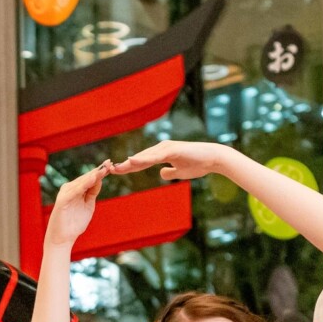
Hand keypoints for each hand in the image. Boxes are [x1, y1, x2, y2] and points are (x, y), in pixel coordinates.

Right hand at [44, 164, 110, 252]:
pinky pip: (75, 191)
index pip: (90, 178)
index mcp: (76, 190)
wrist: (63, 238)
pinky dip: (84, 184)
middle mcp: (70, 189)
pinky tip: (93, 178)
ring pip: (82, 182)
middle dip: (98, 170)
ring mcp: (65, 194)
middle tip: (110, 162)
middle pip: (86, 178)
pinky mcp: (62, 200)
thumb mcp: (88, 205)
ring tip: (103, 169)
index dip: (100, 172)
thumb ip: (92, 192)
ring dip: (93, 175)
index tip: (111, 164)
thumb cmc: (74, 223)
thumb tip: (99, 179)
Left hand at [117, 138, 232, 183]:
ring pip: (145, 156)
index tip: (116, 172)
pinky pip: (155, 156)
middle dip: (125, 165)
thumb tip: (161, 174)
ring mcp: (166, 148)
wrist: (213, 159)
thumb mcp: (180, 172)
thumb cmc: (198, 164)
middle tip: (109, 170)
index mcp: (162, 154)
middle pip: (140, 158)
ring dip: (130, 162)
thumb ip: (169, 172)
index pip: (142, 162)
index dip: (129, 167)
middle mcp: (162, 148)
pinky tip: (132, 160)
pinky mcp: (172, 150)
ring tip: (117, 167)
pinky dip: (143, 158)